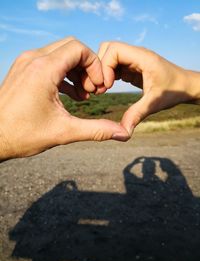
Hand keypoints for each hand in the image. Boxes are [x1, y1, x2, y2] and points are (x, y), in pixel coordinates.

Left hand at [0, 38, 128, 159]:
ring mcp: (26, 63)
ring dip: (76, 71)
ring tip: (82, 95)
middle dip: (87, 67)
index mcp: (43, 70)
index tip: (99, 86)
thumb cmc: (22, 135)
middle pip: (71, 48)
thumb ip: (96, 130)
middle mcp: (33, 60)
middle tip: (92, 91)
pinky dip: (64, 74)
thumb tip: (122, 133)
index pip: (79, 49)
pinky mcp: (23, 70)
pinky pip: (49, 62)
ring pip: (60, 54)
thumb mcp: (64, 132)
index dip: (95, 66)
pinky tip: (70, 95)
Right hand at [96, 41, 199, 135]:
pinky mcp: (131, 68)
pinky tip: (108, 88)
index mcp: (143, 57)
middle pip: (107, 49)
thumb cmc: (175, 91)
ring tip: (102, 89)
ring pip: (108, 57)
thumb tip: (123, 132)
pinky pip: (113, 66)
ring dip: (102, 72)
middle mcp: (136, 55)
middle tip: (101, 88)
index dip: (105, 66)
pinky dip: (107, 75)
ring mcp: (133, 60)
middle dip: (99, 68)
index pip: (113, 50)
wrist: (186, 87)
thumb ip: (137, 114)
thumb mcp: (155, 103)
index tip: (107, 86)